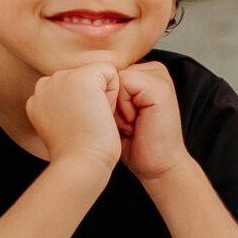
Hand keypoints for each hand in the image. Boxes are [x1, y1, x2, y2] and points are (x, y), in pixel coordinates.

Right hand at [26, 62, 120, 172]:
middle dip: (93, 98)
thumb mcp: (66, 127)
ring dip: (102, 96)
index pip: (73, 87)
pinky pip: (109, 71)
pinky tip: (102, 112)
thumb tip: (84, 99)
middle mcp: (44, 84)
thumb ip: (68, 107)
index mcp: (38, 98)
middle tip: (87, 125)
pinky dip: (113, 92)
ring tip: (92, 120)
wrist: (81, 163)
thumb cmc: (80, 154)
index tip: (79, 128)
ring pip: (97, 74)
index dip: (85, 106)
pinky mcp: (81, 77)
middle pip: (85, 78)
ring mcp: (60, 78)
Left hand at [113, 60, 188, 179]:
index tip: (119, 119)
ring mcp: (158, 76)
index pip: (107, 70)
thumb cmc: (133, 144)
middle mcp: (152, 70)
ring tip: (130, 123)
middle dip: (110, 100)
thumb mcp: (112, 110)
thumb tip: (77, 75)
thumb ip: (103, 88)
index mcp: (142, 72)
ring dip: (116, 105)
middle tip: (126, 123)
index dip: (104, 96)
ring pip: (116, 77)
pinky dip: (124, 107)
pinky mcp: (159, 86)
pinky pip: (124, 83)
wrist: (157, 167)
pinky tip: (135, 122)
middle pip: (110, 72)